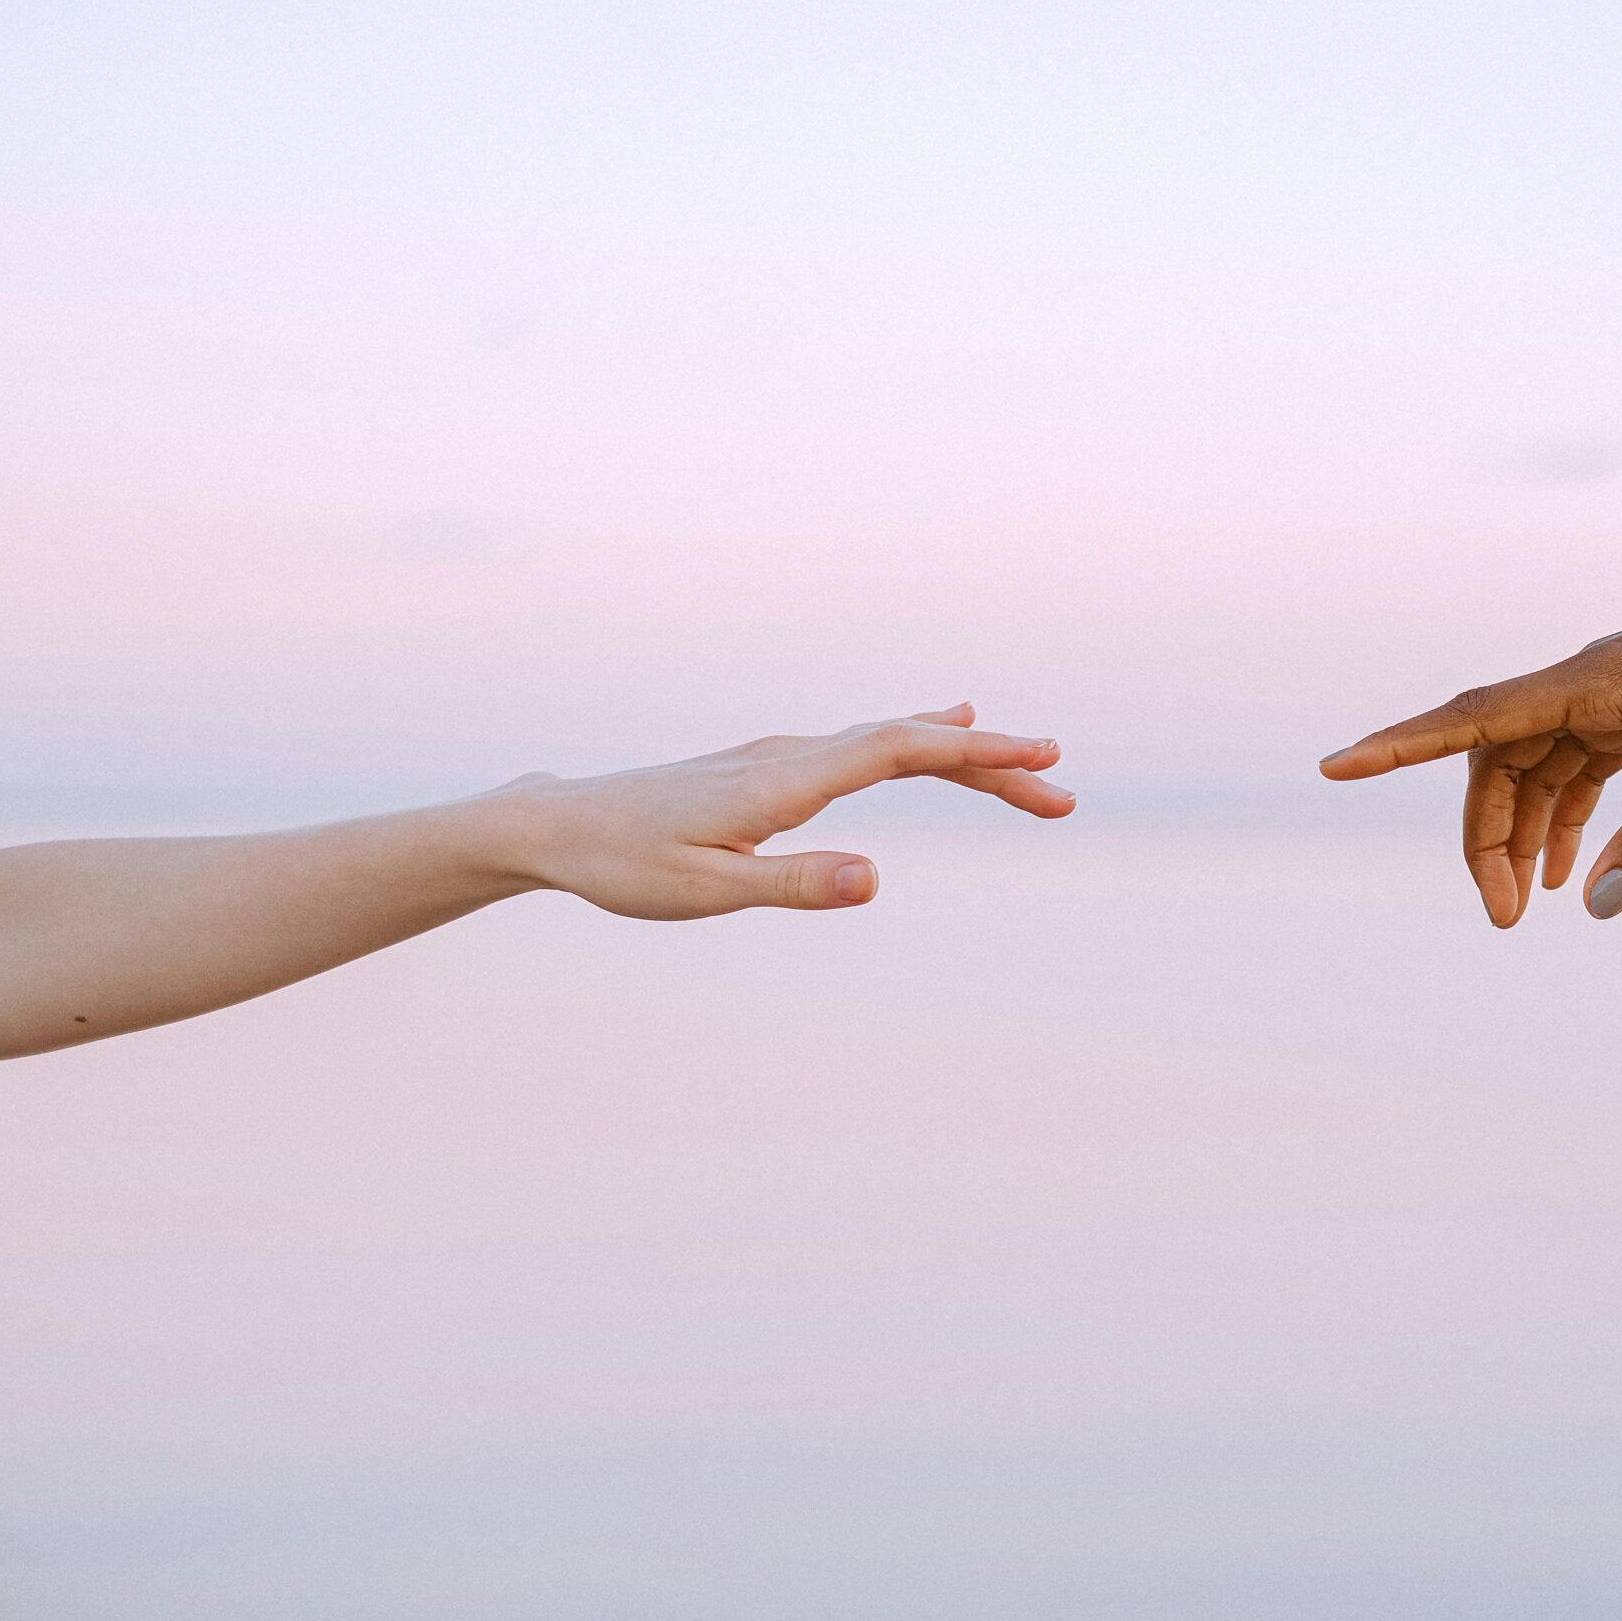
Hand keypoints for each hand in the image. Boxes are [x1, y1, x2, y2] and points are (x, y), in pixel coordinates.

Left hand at [493, 703, 1070, 918]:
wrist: (558, 823)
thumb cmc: (625, 865)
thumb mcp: (705, 892)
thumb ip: (792, 884)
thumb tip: (876, 879)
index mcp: (787, 781)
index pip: (901, 751)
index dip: (977, 752)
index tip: (1042, 757)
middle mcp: (793, 756)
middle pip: (912, 743)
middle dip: (993, 764)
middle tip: (1063, 793)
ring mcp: (784, 756)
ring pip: (893, 742)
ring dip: (963, 756)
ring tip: (1029, 768)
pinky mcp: (774, 766)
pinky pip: (868, 745)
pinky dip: (921, 742)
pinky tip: (940, 729)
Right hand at [1318, 552, 1621, 925]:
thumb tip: (1599, 903)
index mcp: (1591, 680)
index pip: (1474, 719)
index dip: (1400, 746)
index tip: (1336, 767)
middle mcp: (1586, 681)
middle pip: (1498, 762)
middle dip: (1487, 839)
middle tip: (1505, 919)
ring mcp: (1611, 694)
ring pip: (1535, 768)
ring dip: (1524, 834)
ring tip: (1528, 907)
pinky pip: (1577, 766)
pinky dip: (1566, 815)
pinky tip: (1572, 869)